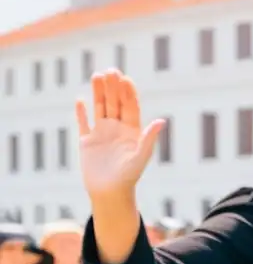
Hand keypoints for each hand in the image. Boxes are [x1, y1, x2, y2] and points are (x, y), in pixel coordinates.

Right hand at [75, 70, 163, 200]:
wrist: (111, 193)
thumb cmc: (130, 177)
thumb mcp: (141, 155)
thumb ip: (149, 137)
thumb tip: (161, 120)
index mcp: (132, 132)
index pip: (130, 107)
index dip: (128, 92)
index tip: (125, 78)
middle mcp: (117, 130)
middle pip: (115, 103)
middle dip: (113, 87)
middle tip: (111, 70)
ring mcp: (102, 134)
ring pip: (100, 108)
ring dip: (99, 93)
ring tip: (97, 75)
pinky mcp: (87, 142)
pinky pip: (83, 124)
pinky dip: (81, 113)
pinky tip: (80, 100)